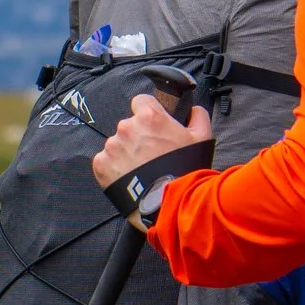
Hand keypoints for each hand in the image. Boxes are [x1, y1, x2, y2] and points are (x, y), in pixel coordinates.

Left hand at [91, 95, 212, 187]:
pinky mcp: (101, 165)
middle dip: (138, 136)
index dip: (148, 113)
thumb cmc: (185, 170)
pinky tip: (129, 177)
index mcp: (149, 116)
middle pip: (129, 125)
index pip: (141, 101)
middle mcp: (127, 127)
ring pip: (117, 144)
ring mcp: (112, 146)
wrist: (168, 203)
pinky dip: (115, 167)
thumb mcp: (202, 138)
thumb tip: (193, 110)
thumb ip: (197, 116)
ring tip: (141, 169)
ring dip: (127, 152)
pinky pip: (106, 161)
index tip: (153, 126)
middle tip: (152, 154)